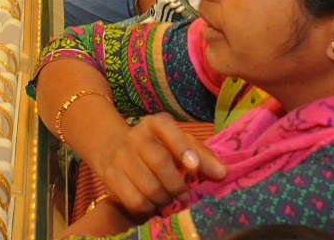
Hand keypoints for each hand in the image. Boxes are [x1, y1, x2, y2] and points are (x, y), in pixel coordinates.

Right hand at [91, 112, 225, 217]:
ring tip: (169, 200)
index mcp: (155, 124)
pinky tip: (153, 204)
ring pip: (149, 187)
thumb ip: (203, 156)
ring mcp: (120, 157)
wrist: (115, 148)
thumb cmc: (159, 148)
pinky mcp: (111, 177)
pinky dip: (149, 208)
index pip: (168, 131)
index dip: (183, 150)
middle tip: (185, 196)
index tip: (194, 169)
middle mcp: (135, 137)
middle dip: (177, 185)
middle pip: (160, 162)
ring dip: (165, 200)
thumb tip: (222, 172)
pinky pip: (135, 201)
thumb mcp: (180, 144)